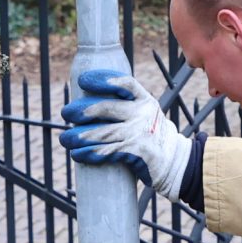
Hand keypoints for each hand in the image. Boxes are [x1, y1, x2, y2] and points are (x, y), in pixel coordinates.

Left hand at [59, 70, 191, 192]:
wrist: (176, 163)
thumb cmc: (153, 138)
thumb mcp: (146, 115)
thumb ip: (125, 108)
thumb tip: (88, 106)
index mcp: (145, 100)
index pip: (125, 83)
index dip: (103, 79)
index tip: (83, 80)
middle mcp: (143, 113)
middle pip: (107, 107)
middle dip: (82, 110)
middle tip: (66, 113)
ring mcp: (140, 132)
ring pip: (103, 132)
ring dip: (79, 136)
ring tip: (65, 139)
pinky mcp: (137, 151)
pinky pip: (108, 151)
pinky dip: (90, 153)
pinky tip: (78, 154)